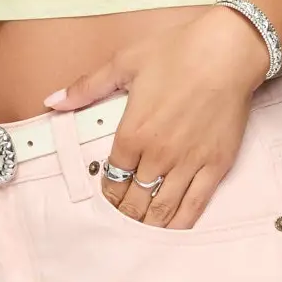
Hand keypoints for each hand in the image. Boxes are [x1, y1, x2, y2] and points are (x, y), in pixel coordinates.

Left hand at [43, 6, 272, 227]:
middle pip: (134, 200)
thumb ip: (87, 87)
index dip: (107, 192)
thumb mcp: (125, 62)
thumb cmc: (178, 51)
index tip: (107, 195)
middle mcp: (158, 155)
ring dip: (148, 224)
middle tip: (122, 218)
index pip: (112, 178)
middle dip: (125, 213)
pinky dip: (180, 223)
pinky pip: (195, 205)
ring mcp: (188, 164)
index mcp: (132, 133)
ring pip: (162, 210)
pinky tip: (172, 230)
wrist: (228, 52)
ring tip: (141, 230)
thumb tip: (52, 102)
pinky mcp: (216, 166)